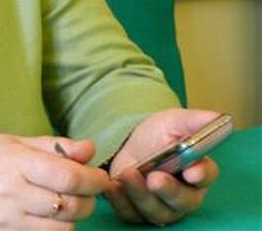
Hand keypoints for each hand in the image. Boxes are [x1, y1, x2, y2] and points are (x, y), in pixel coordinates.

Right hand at [0, 135, 111, 228]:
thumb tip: (90, 149)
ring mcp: (8, 221)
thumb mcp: (15, 143)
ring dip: (74, 216)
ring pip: (64, 228)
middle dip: (88, 198)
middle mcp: (10, 194)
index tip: (100, 177)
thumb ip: (54, 146)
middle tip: (87, 190)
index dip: (92, 178)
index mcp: (13, 163)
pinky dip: (57, 229)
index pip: (67, 176)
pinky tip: (50, 216)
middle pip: (70, 205)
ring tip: (67, 203)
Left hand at [106, 109, 220, 225]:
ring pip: (156, 211)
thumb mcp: (173, 122)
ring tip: (127, 174)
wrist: (127, 145)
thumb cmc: (156, 136)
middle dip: (168, 190)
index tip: (192, 171)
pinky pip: (131, 213)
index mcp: (198, 171)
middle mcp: (184, 195)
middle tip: (154, 178)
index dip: (201, 174)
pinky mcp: (138, 211)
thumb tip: (219, 118)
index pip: (206, 175)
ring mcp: (161, 206)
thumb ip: (194, 121)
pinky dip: (120, 201)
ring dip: (140, 194)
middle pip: (183, 201)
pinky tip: (111, 185)